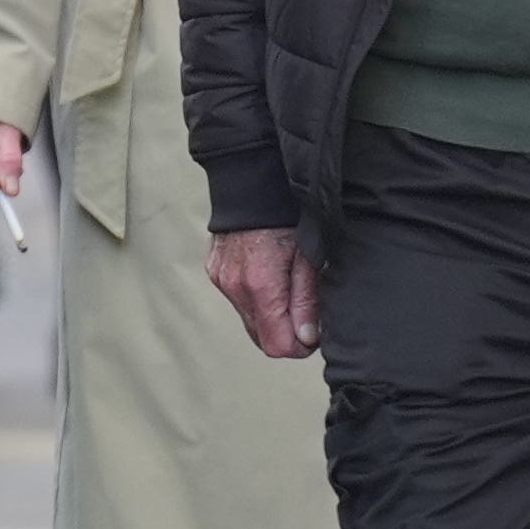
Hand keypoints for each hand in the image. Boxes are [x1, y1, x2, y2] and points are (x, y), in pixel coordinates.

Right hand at [209, 226, 321, 361]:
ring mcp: (220, 279)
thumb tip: (307, 338)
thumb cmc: (286, 214)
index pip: (276, 345)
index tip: (314, 332)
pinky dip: (256, 297)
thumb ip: (307, 300)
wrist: (252, 182)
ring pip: (250, 319)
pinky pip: (238, 299)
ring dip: (271, 314)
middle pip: (261, 337)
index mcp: (260, 285)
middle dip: (285, 331)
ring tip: (288, 285)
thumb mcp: (309, 256)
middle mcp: (234, 287)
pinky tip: (268, 273)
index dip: (299, 345)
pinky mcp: (215, 271)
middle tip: (305, 309)